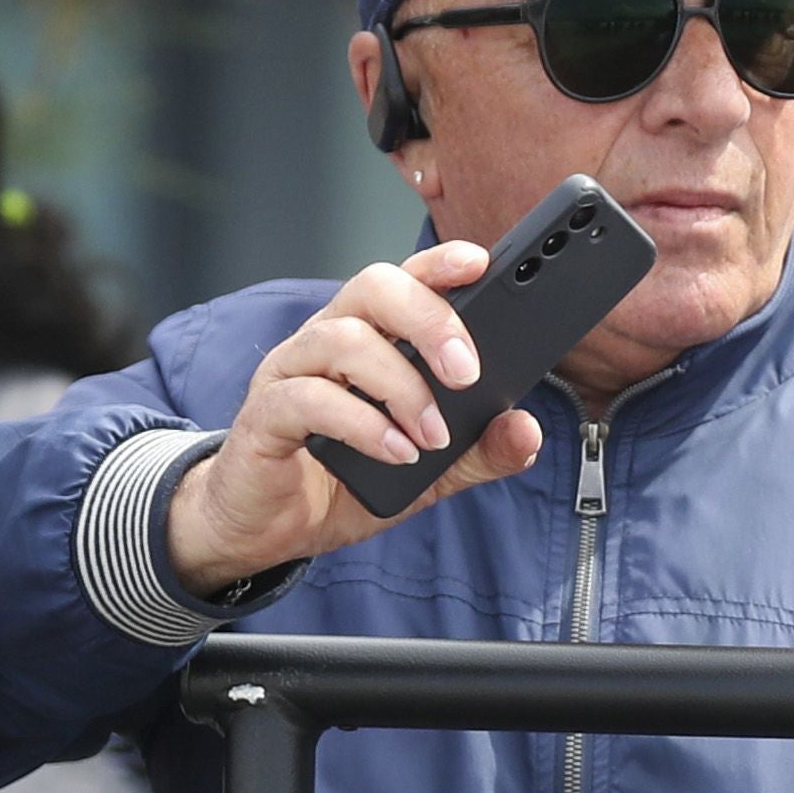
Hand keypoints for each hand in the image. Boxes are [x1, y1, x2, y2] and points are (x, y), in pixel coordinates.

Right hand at [162, 241, 550, 597]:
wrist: (268, 528)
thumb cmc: (339, 481)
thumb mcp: (429, 473)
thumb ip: (479, 450)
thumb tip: (527, 430)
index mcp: (368, 339)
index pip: (403, 280)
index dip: (438, 264)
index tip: (480, 264)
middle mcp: (326, 340)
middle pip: (372, 288)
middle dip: (428, 321)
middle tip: (466, 372)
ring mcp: (291, 372)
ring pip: (343, 339)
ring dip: (402, 387)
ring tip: (432, 435)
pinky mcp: (266, 415)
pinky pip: (310, 399)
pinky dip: (363, 425)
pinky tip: (395, 451)